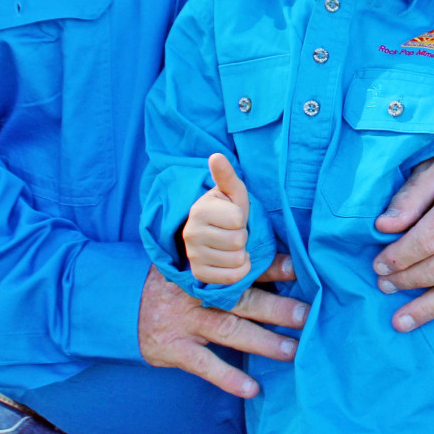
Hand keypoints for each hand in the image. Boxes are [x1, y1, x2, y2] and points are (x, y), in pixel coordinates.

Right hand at [137, 259, 307, 398]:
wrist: (120, 303)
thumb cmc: (172, 283)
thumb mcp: (191, 263)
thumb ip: (224, 262)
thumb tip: (272, 255)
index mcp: (205, 268)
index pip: (243, 265)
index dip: (272, 267)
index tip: (299, 269)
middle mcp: (197, 293)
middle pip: (243, 299)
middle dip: (277, 308)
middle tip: (307, 315)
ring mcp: (185, 321)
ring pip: (230, 331)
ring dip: (263, 342)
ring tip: (293, 351)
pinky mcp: (173, 348)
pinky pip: (204, 365)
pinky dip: (228, 377)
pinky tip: (252, 388)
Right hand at [182, 153, 251, 285]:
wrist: (214, 231)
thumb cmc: (228, 208)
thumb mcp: (232, 191)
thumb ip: (226, 175)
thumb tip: (216, 156)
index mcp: (199, 210)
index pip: (238, 219)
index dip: (242, 218)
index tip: (233, 216)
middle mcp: (190, 233)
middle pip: (239, 241)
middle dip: (242, 236)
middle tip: (232, 231)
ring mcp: (192, 256)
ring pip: (237, 260)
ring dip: (242, 253)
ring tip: (230, 244)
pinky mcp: (199, 274)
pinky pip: (233, 277)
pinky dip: (239, 270)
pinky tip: (230, 260)